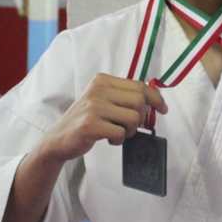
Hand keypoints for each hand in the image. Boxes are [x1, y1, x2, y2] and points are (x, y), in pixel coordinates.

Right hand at [36, 73, 166, 164]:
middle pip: (139, 101)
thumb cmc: (85, 120)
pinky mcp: (90, 125)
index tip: (163, 109)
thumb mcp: (102, 100)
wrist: (58, 139)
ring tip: (117, 133)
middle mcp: (98, 90)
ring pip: (133, 118)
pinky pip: (120, 133)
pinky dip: (119, 140)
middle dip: (141, 118)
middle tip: (130, 127)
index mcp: (102, 80)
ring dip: (130, 131)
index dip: (155, 98)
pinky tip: (108, 139)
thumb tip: (154, 102)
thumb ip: (124, 97)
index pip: (139, 85)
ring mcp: (93, 107)